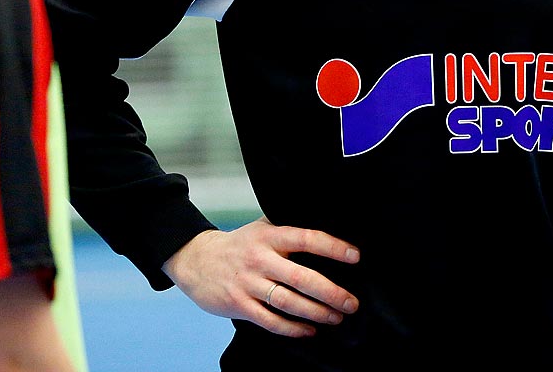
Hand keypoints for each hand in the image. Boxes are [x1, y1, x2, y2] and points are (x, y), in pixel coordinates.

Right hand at [162, 218, 360, 337]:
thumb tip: (329, 222)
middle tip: (352, 302)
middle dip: (331, 292)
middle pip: (301, 277)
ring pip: (288, 302)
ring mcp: (248, 283)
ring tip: (337, 317)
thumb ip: (289, 226)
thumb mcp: (263, 226)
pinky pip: (270, 320)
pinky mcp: (238, 304)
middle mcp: (260, 258)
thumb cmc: (241, 244)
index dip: (332, 247)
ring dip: (316, 312)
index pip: (306, 238)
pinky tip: (310, 330)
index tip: (355, 256)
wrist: (196, 260)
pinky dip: (292, 328)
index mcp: (269, 236)